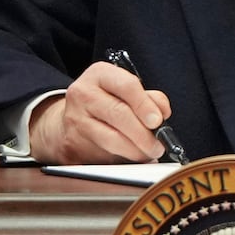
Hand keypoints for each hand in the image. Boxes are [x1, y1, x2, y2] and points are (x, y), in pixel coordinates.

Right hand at [29, 61, 172, 163]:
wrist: (72, 117)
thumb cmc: (106, 101)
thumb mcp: (125, 89)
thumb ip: (148, 98)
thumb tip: (162, 113)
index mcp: (100, 74)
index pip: (126, 86)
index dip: (145, 105)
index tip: (158, 120)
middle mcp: (83, 94)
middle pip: (119, 114)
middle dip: (143, 134)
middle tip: (158, 145)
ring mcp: (75, 119)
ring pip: (111, 139)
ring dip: (136, 150)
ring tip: (148, 153)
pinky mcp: (72, 144)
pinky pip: (102, 156)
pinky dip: (123, 159)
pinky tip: (132, 158)